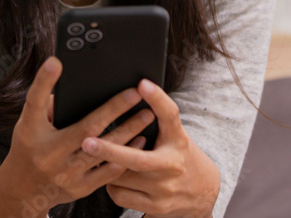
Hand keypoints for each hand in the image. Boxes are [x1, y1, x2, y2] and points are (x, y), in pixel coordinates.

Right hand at [0, 57, 155, 213]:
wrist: (23, 191)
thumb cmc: (30, 147)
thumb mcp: (29, 124)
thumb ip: (46, 103)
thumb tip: (72, 81)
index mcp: (31, 134)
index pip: (36, 104)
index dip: (44, 82)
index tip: (56, 61)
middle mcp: (48, 155)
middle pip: (86, 129)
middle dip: (114, 109)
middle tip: (136, 93)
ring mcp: (65, 174)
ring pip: (103, 151)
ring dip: (128, 131)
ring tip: (147, 115)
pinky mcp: (79, 189)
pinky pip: (108, 172)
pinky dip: (126, 155)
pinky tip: (139, 140)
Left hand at [79, 78, 220, 217]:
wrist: (203, 191)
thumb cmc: (180, 155)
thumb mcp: (175, 135)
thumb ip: (158, 119)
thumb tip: (136, 90)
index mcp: (178, 140)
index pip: (170, 115)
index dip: (157, 98)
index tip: (142, 84)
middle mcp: (172, 164)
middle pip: (137, 159)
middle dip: (110, 151)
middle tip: (87, 142)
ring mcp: (164, 189)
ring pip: (122, 178)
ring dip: (108, 168)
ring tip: (105, 159)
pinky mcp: (156, 206)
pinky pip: (120, 196)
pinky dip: (112, 186)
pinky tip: (115, 178)